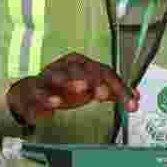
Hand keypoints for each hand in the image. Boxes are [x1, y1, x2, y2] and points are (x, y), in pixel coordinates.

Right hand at [6, 53, 139, 125]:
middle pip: (82, 70)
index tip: (131, 103)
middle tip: (104, 93)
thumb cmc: (64, 89)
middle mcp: (65, 66)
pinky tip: (55, 103)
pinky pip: (40, 93)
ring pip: (59, 76)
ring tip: (82, 89)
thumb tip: (135, 96)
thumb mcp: (89, 87)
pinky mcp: (34, 91)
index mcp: (81, 63)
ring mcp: (48, 78)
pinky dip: (48, 98)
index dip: (119, 87)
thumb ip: (111, 91)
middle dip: (94, 81)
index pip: (104, 71)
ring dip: (70, 81)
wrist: (32, 94)